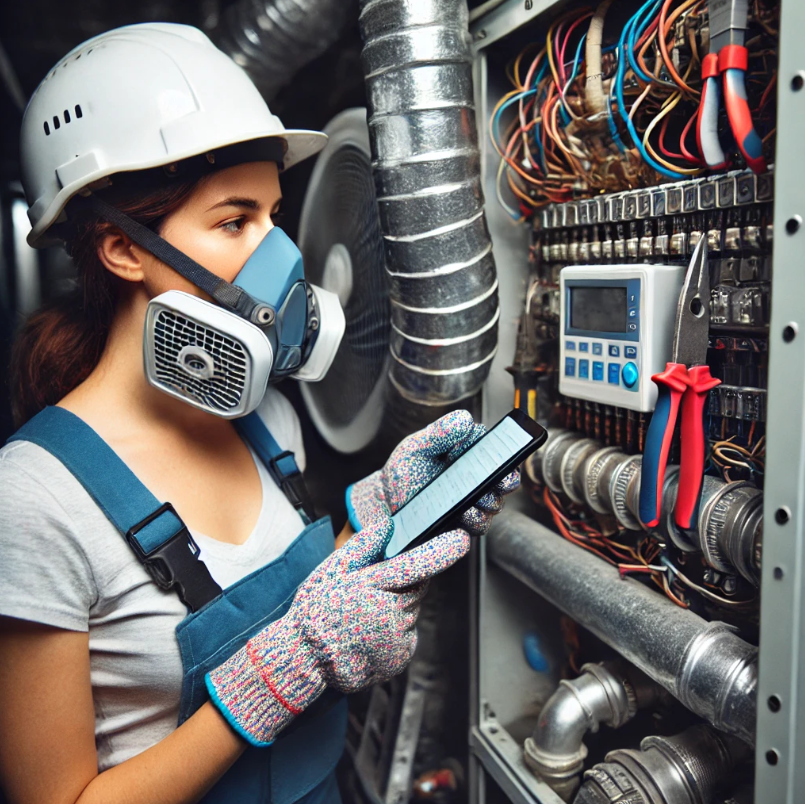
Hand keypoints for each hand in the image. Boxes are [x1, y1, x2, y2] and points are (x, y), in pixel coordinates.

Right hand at [206, 514, 468, 744]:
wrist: (305, 659)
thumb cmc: (316, 610)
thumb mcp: (331, 569)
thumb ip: (362, 546)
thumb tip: (387, 525)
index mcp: (372, 586)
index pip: (415, 564)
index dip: (442, 552)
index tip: (462, 540)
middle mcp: (388, 612)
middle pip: (418, 586)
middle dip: (405, 583)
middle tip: (373, 592)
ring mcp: (395, 638)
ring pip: (412, 611)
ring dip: (397, 608)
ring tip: (365, 616)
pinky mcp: (399, 658)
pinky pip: (408, 635)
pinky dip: (396, 631)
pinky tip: (371, 633)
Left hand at [347, 410, 519, 535]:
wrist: (388, 503)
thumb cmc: (404, 470)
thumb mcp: (416, 447)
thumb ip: (439, 432)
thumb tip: (464, 419)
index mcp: (467, 451)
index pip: (494, 445)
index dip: (494, 448)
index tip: (482, 452)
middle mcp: (476, 475)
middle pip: (506, 474)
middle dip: (504, 478)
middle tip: (493, 478)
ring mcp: (474, 499)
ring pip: (496, 501)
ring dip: (487, 499)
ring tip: (470, 496)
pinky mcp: (467, 522)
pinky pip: (482, 523)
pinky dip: (475, 518)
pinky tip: (462, 512)